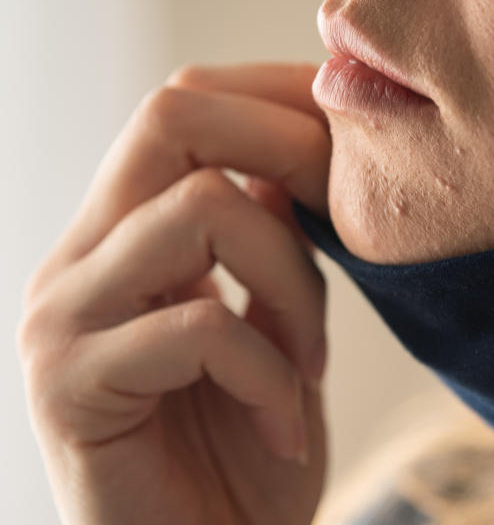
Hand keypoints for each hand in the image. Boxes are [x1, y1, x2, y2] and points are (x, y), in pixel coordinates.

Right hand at [18, 64, 329, 524]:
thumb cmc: (246, 458)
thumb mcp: (276, 333)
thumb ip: (268, 247)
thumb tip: (288, 164)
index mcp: (127, 237)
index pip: (186, 107)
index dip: (281, 103)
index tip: (360, 148)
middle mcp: (84, 259)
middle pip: (171, 116)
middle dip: (286, 148)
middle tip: (348, 221)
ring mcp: (65, 316)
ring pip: (203, 207)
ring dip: (294, 282)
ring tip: (310, 362)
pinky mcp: (68, 384)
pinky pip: (201, 327)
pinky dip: (271, 375)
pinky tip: (283, 426)